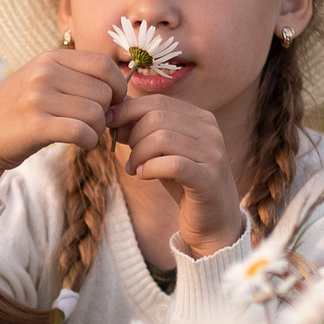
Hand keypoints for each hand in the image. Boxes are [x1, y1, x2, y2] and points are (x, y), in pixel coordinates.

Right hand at [0, 49, 128, 204]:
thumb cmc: (18, 111)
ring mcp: (38, 98)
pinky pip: (82, 132)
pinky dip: (89, 142)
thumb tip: (124, 91)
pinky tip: (82, 143)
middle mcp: (44, 73)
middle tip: (94, 124)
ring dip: (97, 130)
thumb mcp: (41, 80)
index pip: (104, 64)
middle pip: (103, 92)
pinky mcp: (36, 126)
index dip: (118, 86)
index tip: (112, 103)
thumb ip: (75, 77)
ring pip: (96, 114)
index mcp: (49, 58)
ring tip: (84, 133)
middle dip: (106, 112)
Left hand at [107, 93, 245, 256]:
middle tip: (130, 158)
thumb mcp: (162, 152)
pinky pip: (172, 164)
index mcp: (201, 118)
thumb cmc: (184, 183)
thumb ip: (143, 130)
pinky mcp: (208, 179)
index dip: (128, 111)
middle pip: (157, 117)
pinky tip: (143, 175)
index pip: (158, 102)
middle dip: (133, 136)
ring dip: (139, 154)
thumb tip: (114, 110)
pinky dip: (150, 168)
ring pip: (162, 138)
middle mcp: (210, 131)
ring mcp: (212, 154)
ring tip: (134, 169)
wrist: (214, 221)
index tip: (109, 123)